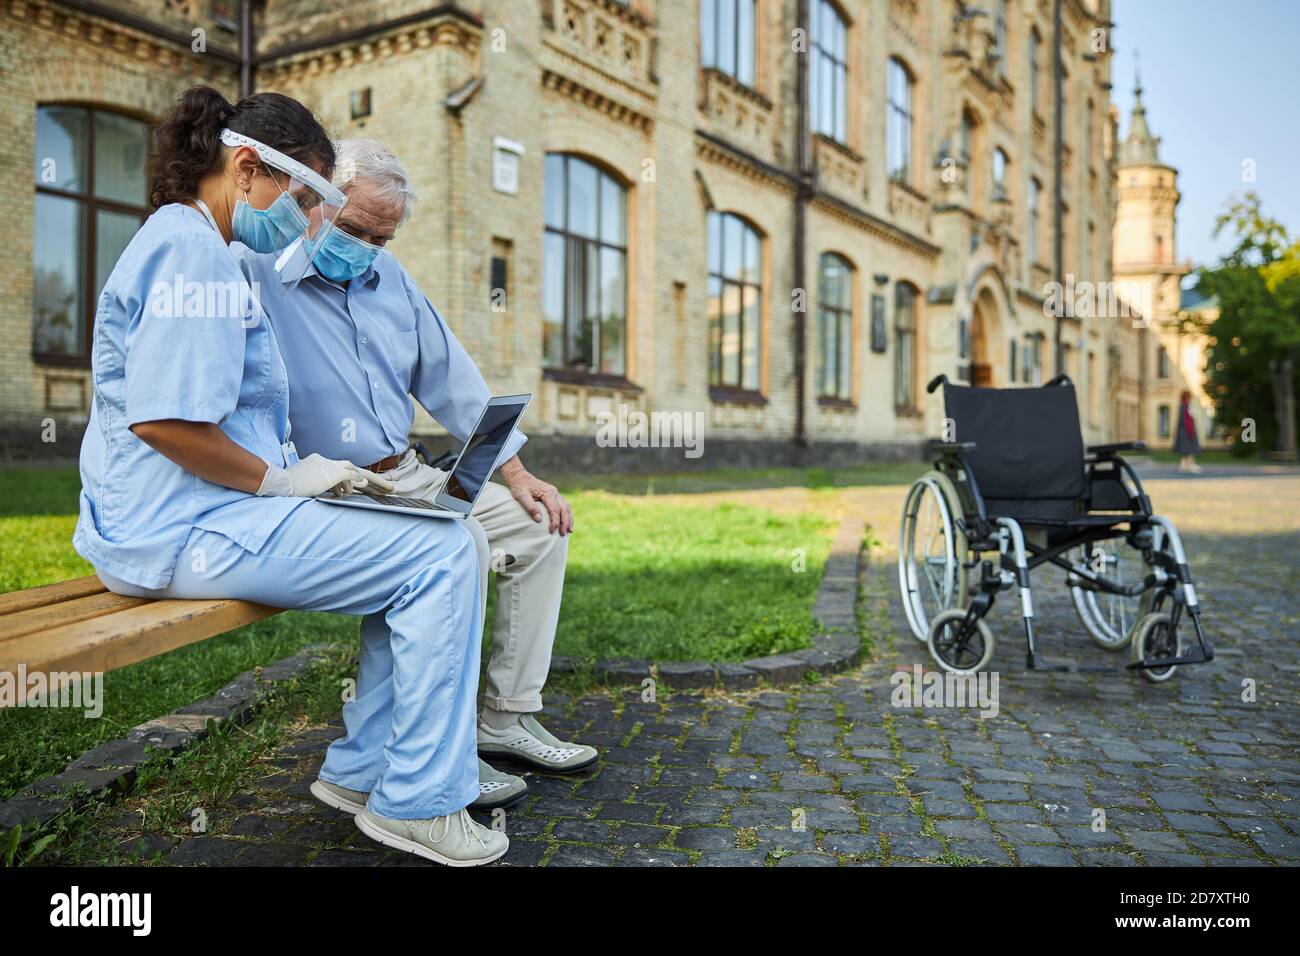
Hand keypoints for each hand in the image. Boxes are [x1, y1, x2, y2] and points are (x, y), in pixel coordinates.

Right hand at [256, 453, 395, 497]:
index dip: (347, 479)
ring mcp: (328, 465)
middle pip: (349, 466)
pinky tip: (372, 487)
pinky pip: (353, 475)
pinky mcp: (332, 472)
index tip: (353, 487)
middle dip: (364, 477)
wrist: (279, 483)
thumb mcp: (304, 486)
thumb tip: (341, 492)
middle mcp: (323, 461)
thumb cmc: (286, 488)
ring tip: (385, 489)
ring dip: (370, 481)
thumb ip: (321, 487)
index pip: (336, 470)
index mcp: (315, 463)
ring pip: (354, 470)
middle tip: (382, 486)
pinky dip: (364, 481)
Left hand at [503, 466, 572, 534]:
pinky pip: (565, 506)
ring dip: (569, 519)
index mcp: (547, 492)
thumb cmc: (519, 487)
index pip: (555, 509)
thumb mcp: (521, 496)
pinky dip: (567, 515)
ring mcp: (556, 494)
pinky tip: (567, 523)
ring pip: (567, 507)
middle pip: (564, 509)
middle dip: (565, 523)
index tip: (551, 531)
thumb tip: (539, 519)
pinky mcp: (554, 496)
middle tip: (563, 534)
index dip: (555, 521)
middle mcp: (554, 492)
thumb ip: (530, 507)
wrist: (519, 477)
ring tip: (569, 531)